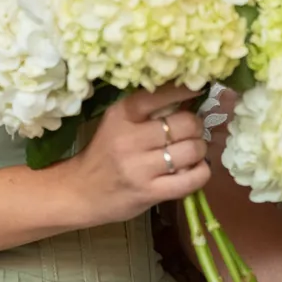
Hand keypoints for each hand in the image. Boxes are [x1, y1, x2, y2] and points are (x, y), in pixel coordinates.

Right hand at [56, 86, 209, 226]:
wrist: (80, 192)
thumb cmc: (105, 153)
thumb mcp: (117, 123)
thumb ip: (148, 111)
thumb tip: (190, 95)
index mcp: (121, 114)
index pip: (160, 95)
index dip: (186, 90)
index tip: (198, 88)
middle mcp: (130, 139)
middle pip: (185, 124)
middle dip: (196, 126)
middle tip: (191, 132)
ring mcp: (140, 168)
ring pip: (192, 150)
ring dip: (199, 150)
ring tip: (191, 152)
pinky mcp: (150, 192)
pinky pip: (192, 179)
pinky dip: (201, 172)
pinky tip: (194, 170)